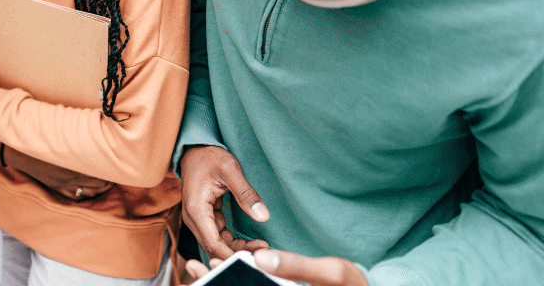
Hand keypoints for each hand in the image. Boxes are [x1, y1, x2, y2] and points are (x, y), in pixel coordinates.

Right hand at [1, 143, 112, 201]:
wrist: (21, 151)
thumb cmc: (44, 137)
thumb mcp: (64, 134)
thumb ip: (81, 136)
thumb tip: (98, 133)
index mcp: (75, 160)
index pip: (102, 171)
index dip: (112, 170)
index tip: (116, 164)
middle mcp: (71, 175)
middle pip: (100, 184)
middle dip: (109, 180)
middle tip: (113, 173)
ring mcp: (64, 183)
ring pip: (90, 192)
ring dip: (100, 189)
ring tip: (106, 182)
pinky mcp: (56, 188)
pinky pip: (76, 196)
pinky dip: (86, 195)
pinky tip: (90, 190)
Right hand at [180, 145, 270, 259]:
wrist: (194, 149)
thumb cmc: (209, 156)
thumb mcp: (230, 170)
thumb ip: (246, 194)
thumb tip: (263, 216)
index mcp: (196, 209)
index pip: (213, 244)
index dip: (233, 254)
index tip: (255, 256)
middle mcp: (192, 218)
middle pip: (214, 247)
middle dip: (238, 253)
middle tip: (263, 250)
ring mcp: (197, 219)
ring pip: (217, 244)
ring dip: (237, 248)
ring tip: (260, 245)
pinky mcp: (203, 218)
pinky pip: (217, 236)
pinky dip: (232, 241)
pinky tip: (249, 241)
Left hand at [185, 250, 367, 285]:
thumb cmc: (351, 285)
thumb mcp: (330, 273)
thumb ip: (295, 267)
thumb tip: (260, 259)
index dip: (222, 282)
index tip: (205, 267)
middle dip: (215, 282)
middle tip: (192, 266)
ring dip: (223, 280)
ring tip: (199, 264)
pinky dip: (239, 279)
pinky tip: (229, 266)